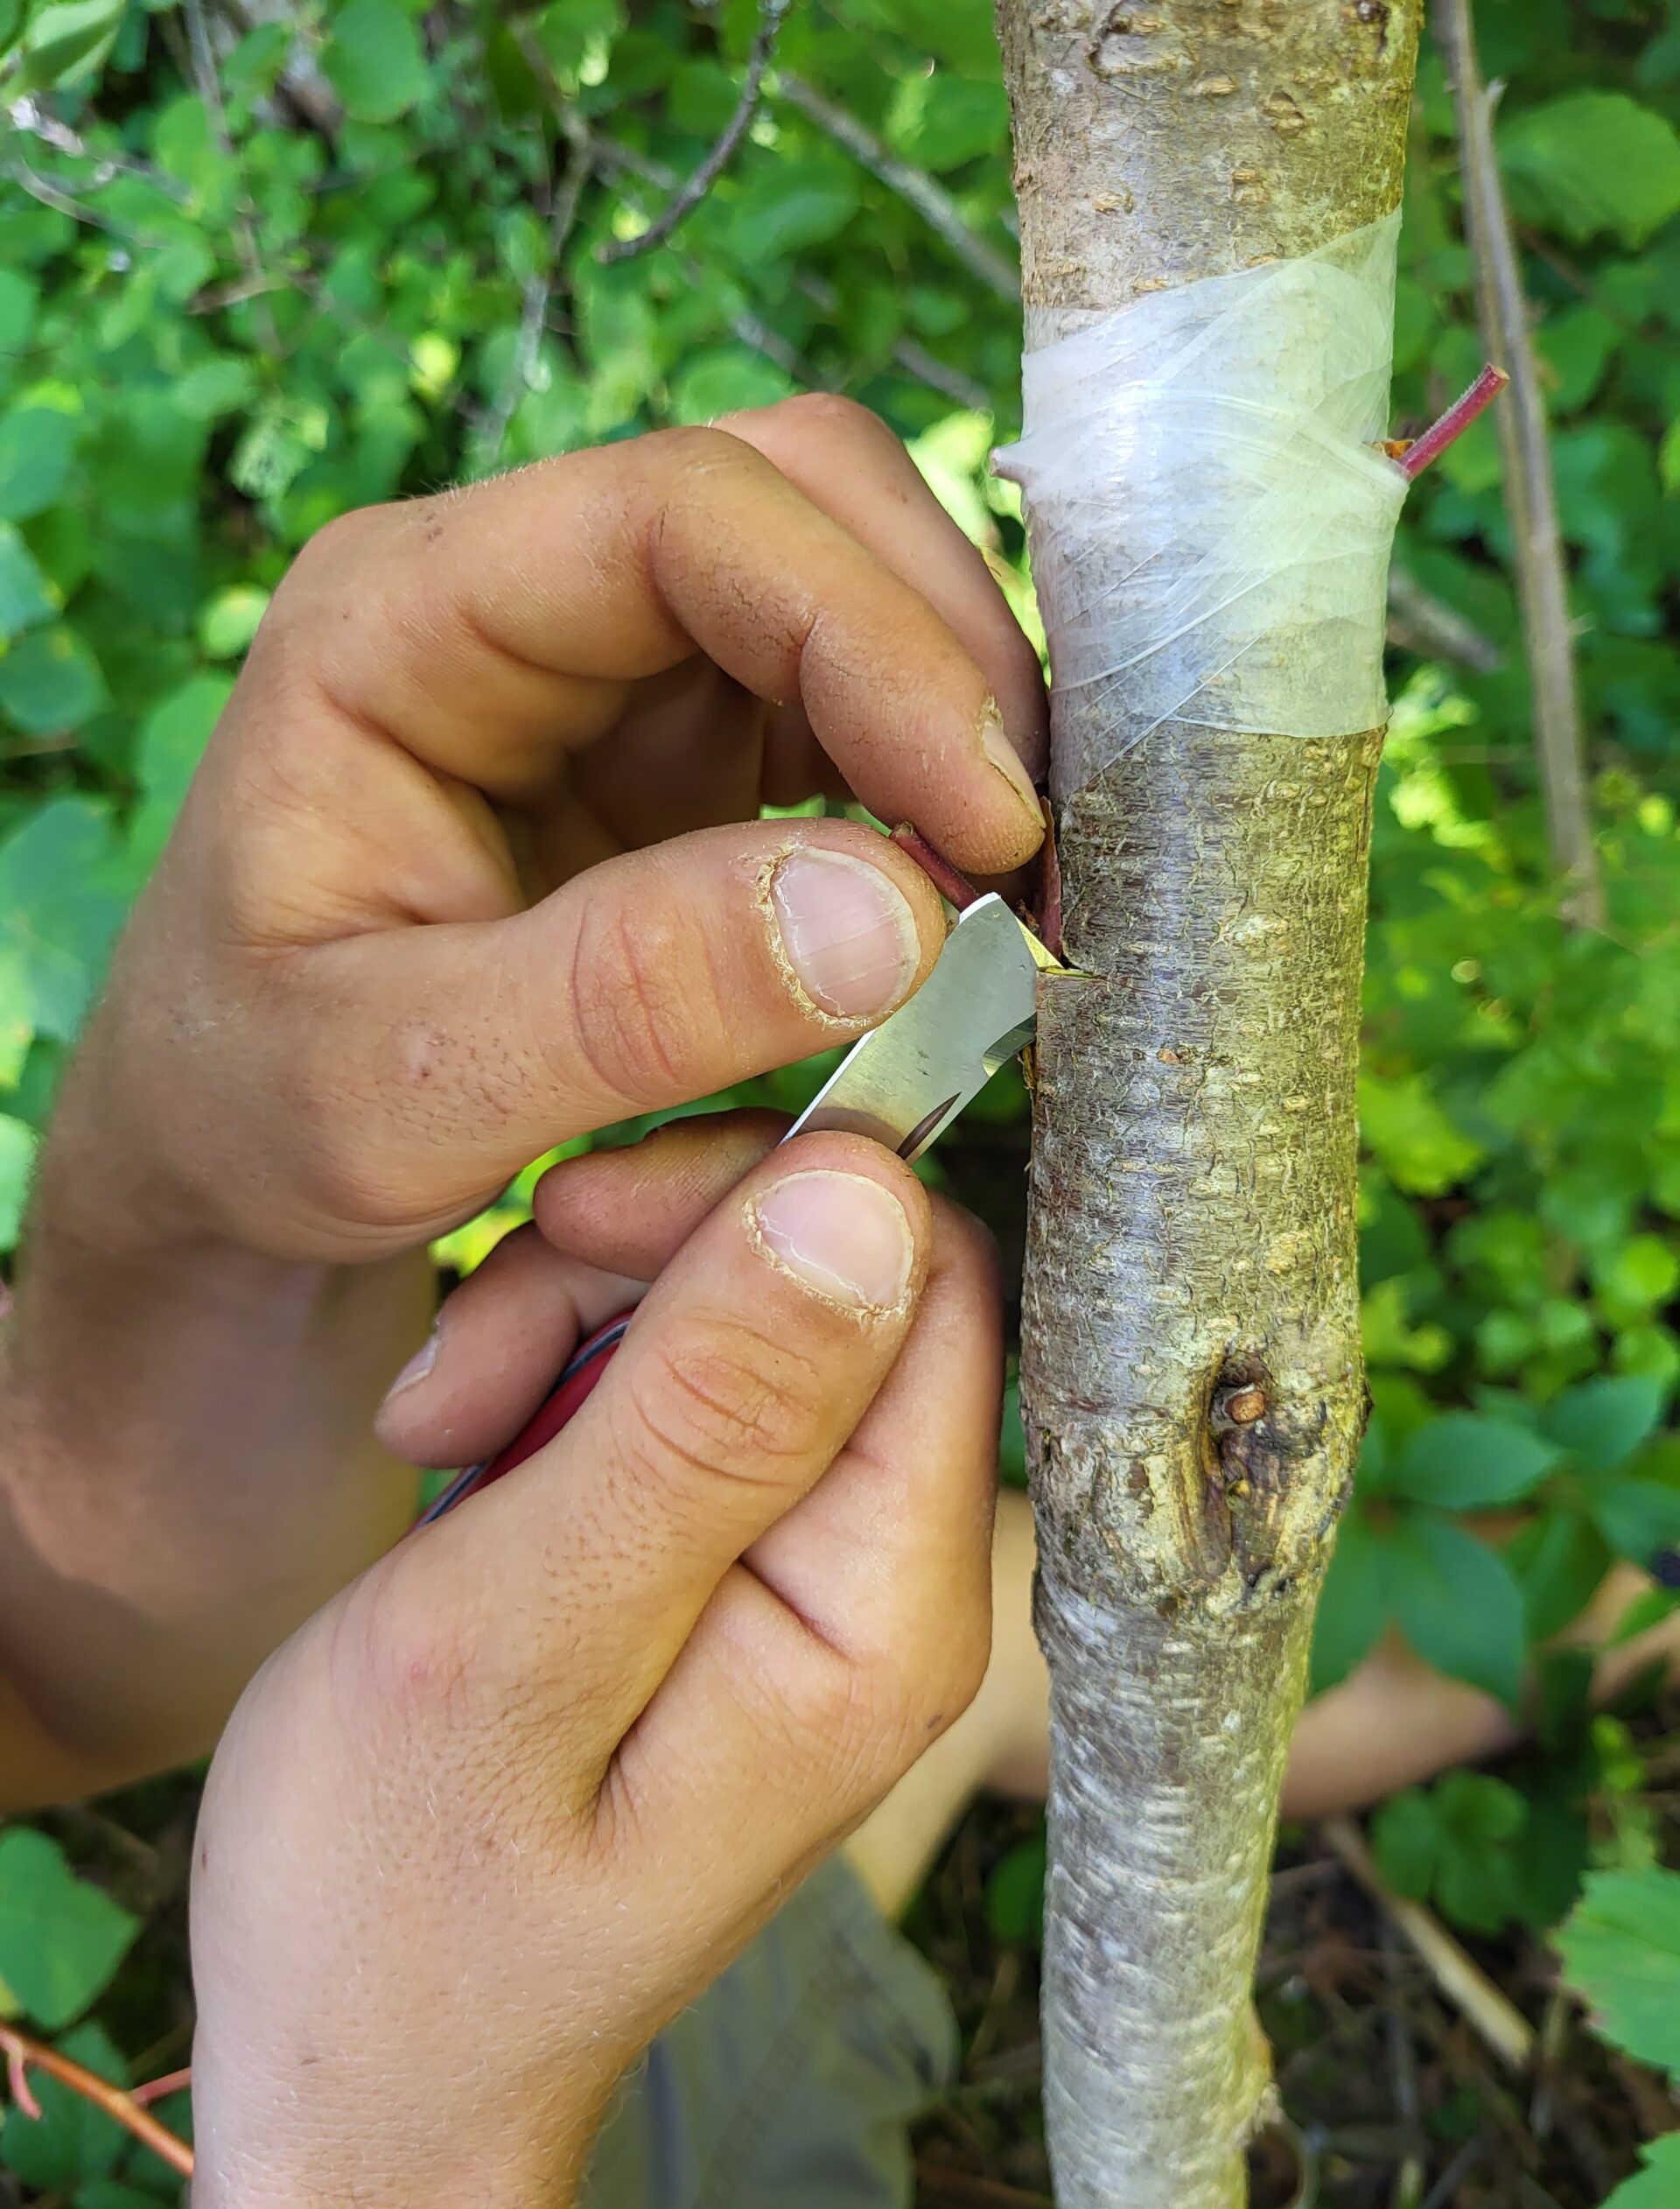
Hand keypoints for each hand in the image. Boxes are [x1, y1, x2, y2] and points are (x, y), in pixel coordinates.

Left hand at [56, 394, 1045, 1265]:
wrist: (234, 1148)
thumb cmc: (259, 1107)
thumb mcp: (392, 1088)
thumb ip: (618, 1000)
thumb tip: (894, 911)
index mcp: (402, 620)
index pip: (683, 516)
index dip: (871, 634)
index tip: (987, 821)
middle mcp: (520, 599)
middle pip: (802, 501)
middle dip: (951, 655)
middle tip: (1041, 860)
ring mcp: (612, 667)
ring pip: (856, 588)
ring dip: (964, 719)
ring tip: (1026, 892)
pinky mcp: (684, 753)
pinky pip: (851, 712)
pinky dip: (933, 789)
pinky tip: (967, 900)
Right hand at [189, 1124, 1002, 2208]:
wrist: (368, 2068)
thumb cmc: (402, 1906)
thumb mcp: (517, 1641)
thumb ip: (696, 1420)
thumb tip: (864, 1193)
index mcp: (884, 1605)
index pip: (925, 1279)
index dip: (761, 1203)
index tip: (576, 1224)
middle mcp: (888, 1581)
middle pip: (838, 1280)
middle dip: (642, 1266)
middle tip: (469, 1366)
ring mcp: (814, 1576)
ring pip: (743, 1315)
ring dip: (576, 1324)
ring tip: (441, 1433)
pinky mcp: (735, 1570)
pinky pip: (684, 1392)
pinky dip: (562, 1383)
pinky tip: (467, 1454)